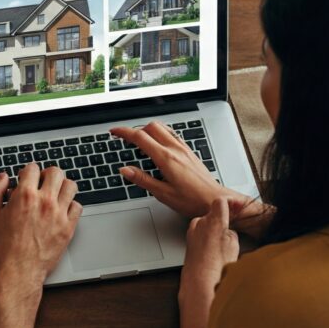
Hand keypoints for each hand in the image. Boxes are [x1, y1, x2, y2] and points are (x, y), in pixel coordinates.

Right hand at [0, 164, 82, 304]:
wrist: (16, 274)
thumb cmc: (1, 249)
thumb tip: (2, 178)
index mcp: (25, 197)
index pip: (33, 168)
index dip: (27, 172)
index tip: (25, 178)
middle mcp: (45, 202)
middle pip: (56, 172)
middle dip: (47, 174)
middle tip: (41, 182)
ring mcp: (59, 215)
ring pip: (70, 186)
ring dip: (61, 186)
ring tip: (53, 193)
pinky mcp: (68, 228)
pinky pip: (77, 207)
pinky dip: (70, 205)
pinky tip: (60, 210)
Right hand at [110, 121, 253, 219]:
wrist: (215, 200)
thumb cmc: (192, 200)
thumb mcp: (163, 194)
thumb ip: (142, 179)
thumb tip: (125, 170)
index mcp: (166, 158)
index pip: (140, 137)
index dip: (124, 132)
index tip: (114, 132)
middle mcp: (175, 149)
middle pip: (151, 127)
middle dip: (135, 129)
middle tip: (124, 138)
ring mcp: (183, 149)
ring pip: (162, 128)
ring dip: (147, 130)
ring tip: (138, 141)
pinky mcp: (189, 152)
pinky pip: (171, 134)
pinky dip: (159, 134)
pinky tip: (157, 144)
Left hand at [180, 198, 239, 294]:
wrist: (200, 281)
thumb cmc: (216, 266)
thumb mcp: (234, 245)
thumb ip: (231, 232)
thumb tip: (228, 231)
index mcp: (213, 220)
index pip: (221, 201)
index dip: (230, 202)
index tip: (236, 205)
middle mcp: (200, 222)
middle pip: (212, 213)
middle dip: (222, 219)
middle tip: (231, 226)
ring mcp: (192, 231)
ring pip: (205, 224)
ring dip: (213, 229)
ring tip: (222, 244)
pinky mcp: (188, 240)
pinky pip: (199, 233)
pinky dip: (207, 237)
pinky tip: (213, 250)